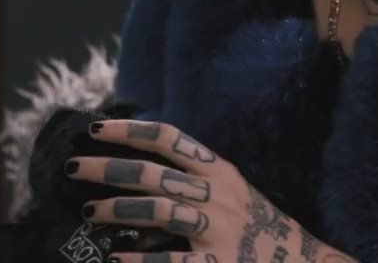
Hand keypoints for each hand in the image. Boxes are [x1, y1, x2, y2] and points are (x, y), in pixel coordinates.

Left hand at [66, 120, 355, 262]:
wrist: (303, 262)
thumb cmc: (257, 228)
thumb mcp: (231, 192)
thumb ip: (194, 179)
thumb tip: (137, 166)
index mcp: (220, 171)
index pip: (169, 139)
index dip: (129, 130)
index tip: (93, 129)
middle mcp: (219, 194)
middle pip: (155, 172)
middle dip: (108, 167)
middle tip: (73, 168)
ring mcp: (219, 228)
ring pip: (159, 210)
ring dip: (118, 209)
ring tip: (90, 211)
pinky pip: (172, 261)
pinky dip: (139, 259)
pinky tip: (113, 257)